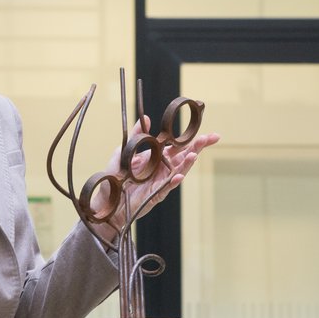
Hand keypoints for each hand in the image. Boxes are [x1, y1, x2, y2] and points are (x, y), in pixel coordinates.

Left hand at [87, 116, 219, 231]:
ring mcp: (161, 181)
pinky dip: (173, 181)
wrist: (108, 199)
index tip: (206, 133)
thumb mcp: (124, 151)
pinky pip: (167, 187)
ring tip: (194, 154)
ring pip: (179, 170)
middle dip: (197, 147)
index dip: (192, 139)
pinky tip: (180, 175)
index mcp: (157, 156)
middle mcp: (163, 167)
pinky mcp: (156, 194)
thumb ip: (137, 135)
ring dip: (187, 163)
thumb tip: (147, 118)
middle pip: (184, 155)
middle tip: (210, 138)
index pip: (178, 145)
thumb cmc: (115, 176)